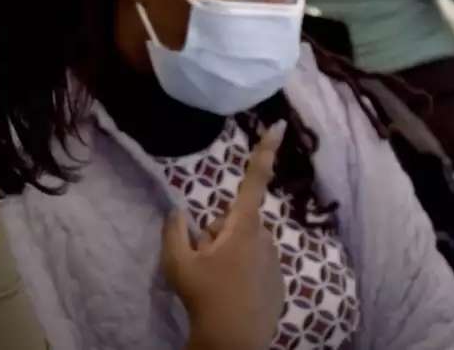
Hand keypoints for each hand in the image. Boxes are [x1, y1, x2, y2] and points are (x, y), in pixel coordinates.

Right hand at [166, 122, 285, 349]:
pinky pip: (254, 264)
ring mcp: (274, 260)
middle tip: (202, 261)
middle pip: (234, 221)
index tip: (279, 125)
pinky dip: (240, 272)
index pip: (254, 181)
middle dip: (217, 234)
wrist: (233, 342)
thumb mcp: (177, 262)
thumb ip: (174, 231)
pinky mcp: (278, 280)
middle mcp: (264, 237)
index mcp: (243, 227)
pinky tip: (230, 293)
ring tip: (214, 280)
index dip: (265, 151)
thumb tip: (178, 212)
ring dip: (227, 253)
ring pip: (243, 244)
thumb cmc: (205, 297)